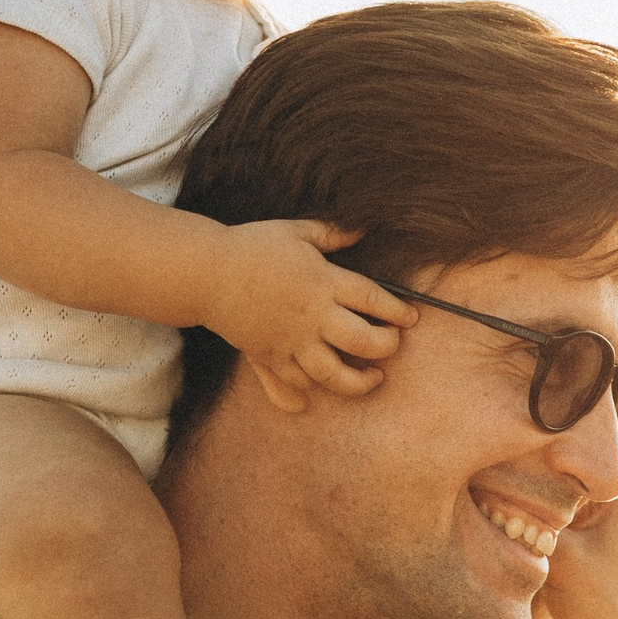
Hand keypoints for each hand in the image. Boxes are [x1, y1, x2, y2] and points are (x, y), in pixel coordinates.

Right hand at [202, 219, 412, 411]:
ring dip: (360, 382)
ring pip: (335, 373)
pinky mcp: (270, 355)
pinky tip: (324, 388)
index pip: (374, 300)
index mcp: (324, 282)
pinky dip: (312, 390)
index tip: (411, 318)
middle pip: (364, 341)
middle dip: (386, 347)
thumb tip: (363, 229)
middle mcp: (313, 315)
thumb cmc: (252, 246)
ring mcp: (292, 339)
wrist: (207, 273)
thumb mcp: (296, 232)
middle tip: (391, 344)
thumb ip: (333, 233)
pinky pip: (296, 381)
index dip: (398, 312)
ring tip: (373, 378)